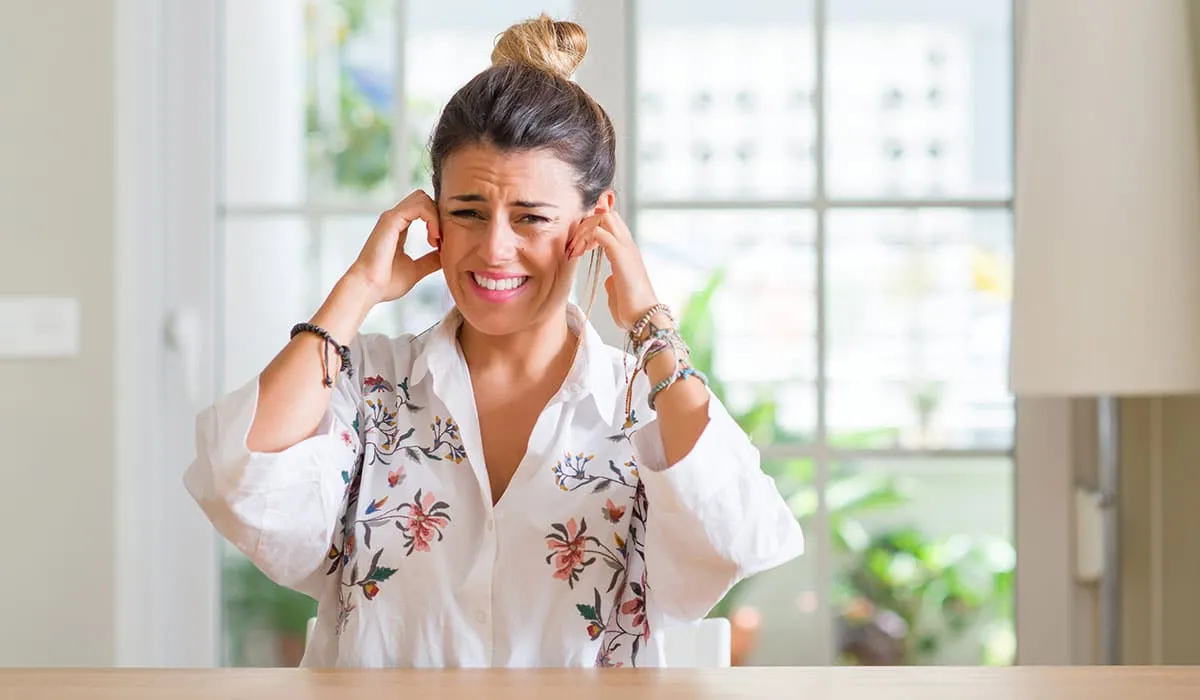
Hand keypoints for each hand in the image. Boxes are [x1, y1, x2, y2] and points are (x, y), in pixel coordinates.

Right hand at [347, 190, 442, 303]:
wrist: (368, 288)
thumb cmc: (385, 283)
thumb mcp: (416, 269)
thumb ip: (430, 260)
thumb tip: (446, 256)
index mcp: (399, 228)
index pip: (422, 209)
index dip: (438, 221)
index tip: (441, 245)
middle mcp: (395, 219)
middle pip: (423, 198)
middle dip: (439, 214)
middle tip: (440, 240)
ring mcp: (392, 217)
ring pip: (422, 198)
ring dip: (436, 216)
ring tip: (436, 239)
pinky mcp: (391, 219)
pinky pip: (420, 206)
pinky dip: (432, 218)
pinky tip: (433, 237)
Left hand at [566, 211, 660, 329]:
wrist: (644, 319)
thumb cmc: (632, 308)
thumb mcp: (619, 290)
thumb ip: (614, 280)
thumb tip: (609, 279)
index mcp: (628, 253)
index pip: (612, 224)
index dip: (593, 227)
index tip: (578, 244)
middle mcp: (629, 246)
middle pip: (608, 215)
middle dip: (587, 223)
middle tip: (574, 242)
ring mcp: (626, 249)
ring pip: (605, 219)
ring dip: (585, 229)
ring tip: (575, 247)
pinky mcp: (621, 256)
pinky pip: (601, 233)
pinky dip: (587, 237)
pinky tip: (579, 251)